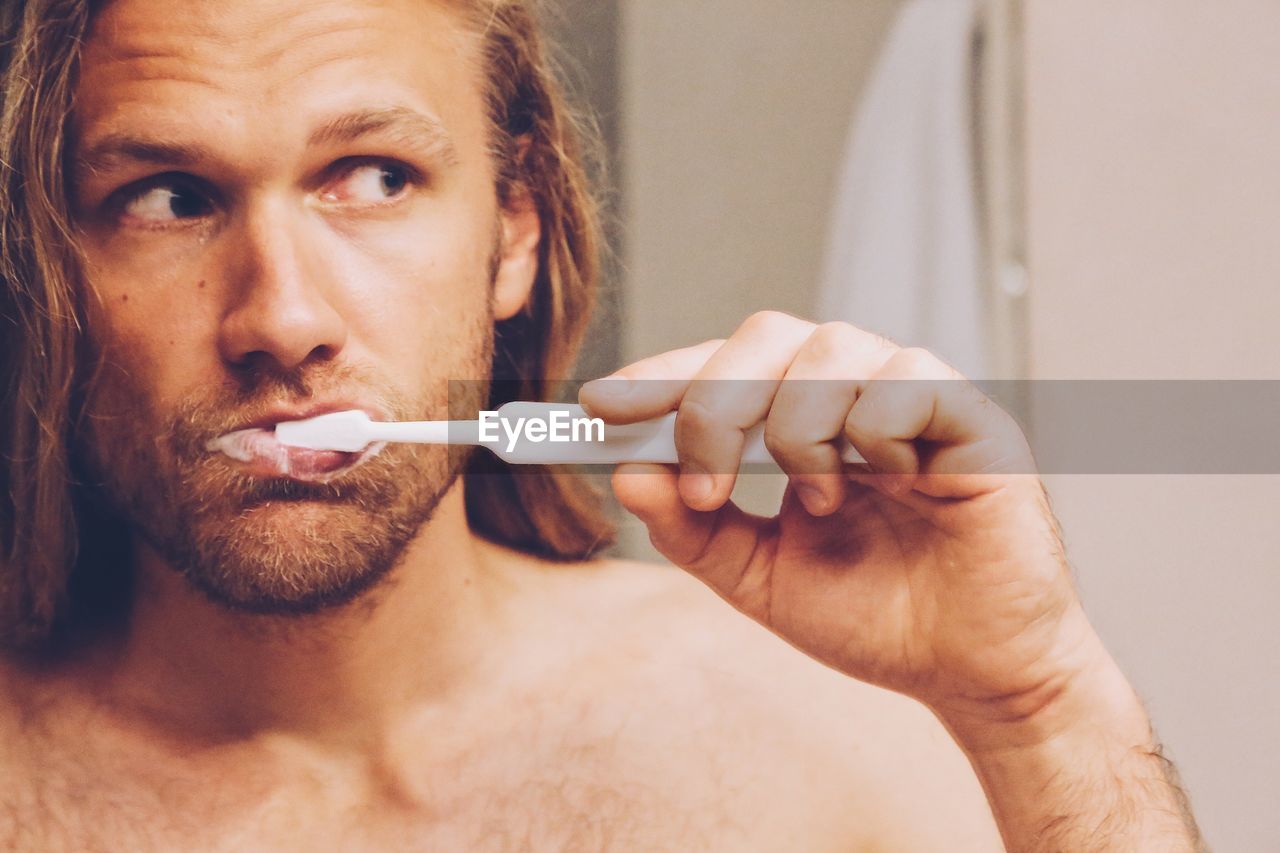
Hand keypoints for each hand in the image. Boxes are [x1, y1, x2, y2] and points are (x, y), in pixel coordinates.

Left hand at [579, 311, 1106, 735]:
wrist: (969, 673)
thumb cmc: (873, 617)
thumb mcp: (759, 577)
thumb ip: (693, 529)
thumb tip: (626, 475)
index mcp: (801, 418)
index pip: (723, 365)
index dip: (661, 375)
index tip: (598, 405)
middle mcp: (854, 391)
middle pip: (768, 335)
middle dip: (715, 403)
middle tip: (705, 482)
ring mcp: (914, 397)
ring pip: (831, 348)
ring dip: (798, 428)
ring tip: (816, 502)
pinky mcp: (973, 417)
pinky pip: (908, 379)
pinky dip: (875, 432)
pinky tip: (887, 486)